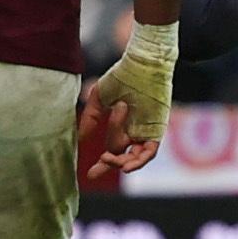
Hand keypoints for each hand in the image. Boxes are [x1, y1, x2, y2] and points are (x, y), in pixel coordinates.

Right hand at [83, 27, 175, 177]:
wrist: (141, 64)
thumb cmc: (122, 76)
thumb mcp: (100, 97)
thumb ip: (91, 117)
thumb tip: (80, 138)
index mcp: (122, 126)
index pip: (113, 150)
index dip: (103, 164)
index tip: (90, 175)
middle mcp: (135, 131)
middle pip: (123, 156)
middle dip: (110, 163)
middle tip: (97, 166)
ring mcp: (147, 131)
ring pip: (136, 157)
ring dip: (122, 162)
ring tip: (107, 158)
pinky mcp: (157, 129)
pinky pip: (150, 151)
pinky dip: (140, 160)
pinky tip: (126, 166)